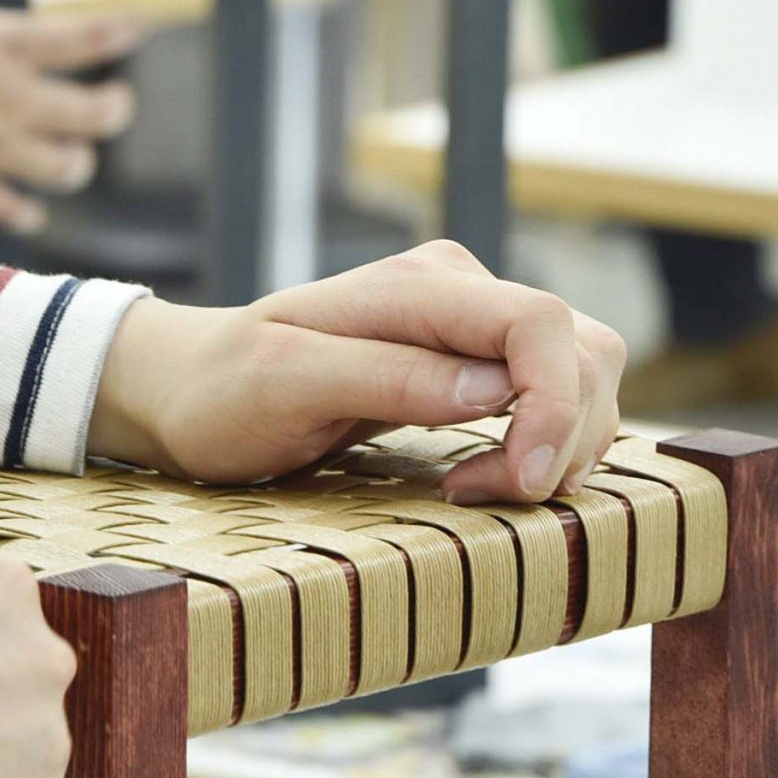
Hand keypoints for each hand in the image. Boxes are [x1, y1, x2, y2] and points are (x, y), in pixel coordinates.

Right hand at [0, 0, 140, 232]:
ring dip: (76, 163)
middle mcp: (9, 98)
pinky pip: (12, 210)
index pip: (81, 38)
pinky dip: (26, 213)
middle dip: (114, 110)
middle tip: (117, 105)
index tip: (138, 31)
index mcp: (0, 44)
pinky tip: (31, 211)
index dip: (116, 33)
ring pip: (64, 168)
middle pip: (93, 114)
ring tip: (76, 158)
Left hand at [87, 241, 625, 502]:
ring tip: (475, 487)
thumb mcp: (281, 385)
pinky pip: (555, 399)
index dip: (556, 406)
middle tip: (484, 493)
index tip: (522, 479)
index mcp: (420, 285)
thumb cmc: (222, 391)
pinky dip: (544, 448)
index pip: (540, 323)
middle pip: (583, 350)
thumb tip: (492, 390)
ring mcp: (474, 326)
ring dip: (558, 447)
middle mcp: (462, 292)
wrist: (192, 387)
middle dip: (565, 435)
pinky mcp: (477, 363)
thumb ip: (385, 378)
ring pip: (584, 375)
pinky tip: (482, 476)